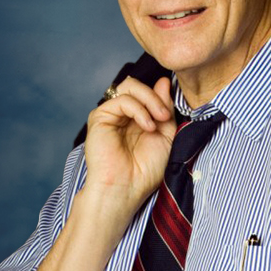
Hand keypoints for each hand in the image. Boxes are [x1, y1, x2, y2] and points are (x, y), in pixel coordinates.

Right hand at [82, 76, 176, 207]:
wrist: (126, 189)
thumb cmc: (145, 171)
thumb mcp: (166, 136)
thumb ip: (165, 109)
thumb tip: (163, 81)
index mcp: (136, 118)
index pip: (147, 92)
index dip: (161, 95)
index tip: (170, 111)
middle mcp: (122, 114)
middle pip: (137, 85)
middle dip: (156, 96)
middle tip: (165, 115)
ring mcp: (110, 115)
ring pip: (129, 87)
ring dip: (150, 99)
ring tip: (160, 119)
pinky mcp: (100, 117)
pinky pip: (122, 100)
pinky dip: (139, 109)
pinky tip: (148, 126)